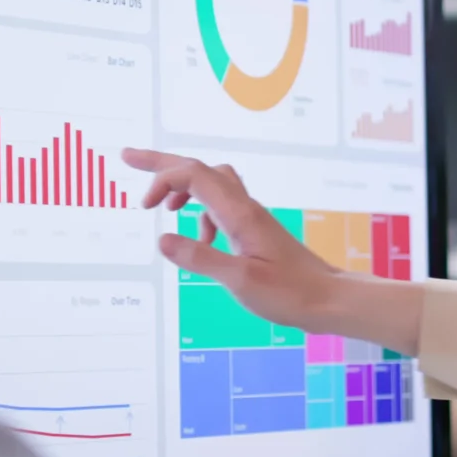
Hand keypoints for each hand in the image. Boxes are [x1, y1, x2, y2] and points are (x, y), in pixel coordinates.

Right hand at [123, 149, 342, 331]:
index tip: (142, 204)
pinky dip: (201, 214)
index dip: (162, 177)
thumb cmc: (290, 293)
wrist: (328, 299)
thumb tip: (162, 239)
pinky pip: (220, 206)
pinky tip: (201, 242)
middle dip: (162, 163)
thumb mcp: (239, 280)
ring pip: (211, 183)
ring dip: (182, 188)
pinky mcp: (254, 230)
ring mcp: (250, 217)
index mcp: (239, 214)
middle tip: (128, 157)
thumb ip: (200, 258)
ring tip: (162, 207)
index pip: (194, 175)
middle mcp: (244, 207)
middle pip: (199, 169)